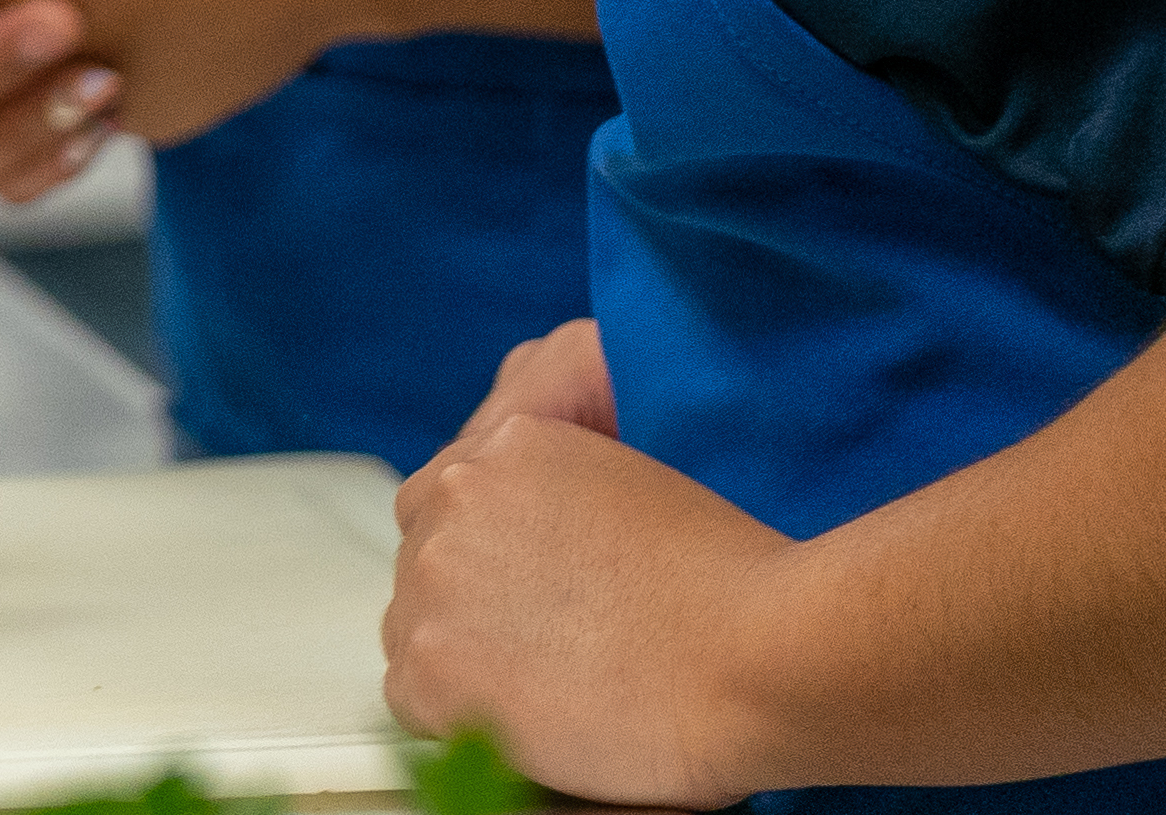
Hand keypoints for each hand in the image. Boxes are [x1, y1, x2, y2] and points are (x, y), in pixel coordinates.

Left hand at [386, 323, 785, 808]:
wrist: (753, 658)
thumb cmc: (728, 590)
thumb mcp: (628, 490)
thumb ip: (555, 504)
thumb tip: (526, 553)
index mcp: (508, 443)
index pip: (449, 499)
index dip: (488, 557)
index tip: (526, 596)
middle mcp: (456, 495)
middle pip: (425, 558)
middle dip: (473, 603)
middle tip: (545, 649)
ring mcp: (435, 577)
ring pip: (415, 626)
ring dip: (466, 658)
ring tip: (553, 686)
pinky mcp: (431, 664)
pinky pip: (411, 699)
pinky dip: (461, 719)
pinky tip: (534, 721)